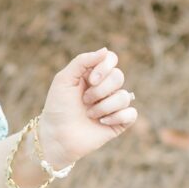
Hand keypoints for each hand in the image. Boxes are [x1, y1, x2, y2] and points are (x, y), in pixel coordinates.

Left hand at [37, 47, 137, 172]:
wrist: (56, 136)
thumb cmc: (57, 107)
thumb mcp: (64, 79)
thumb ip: (82, 61)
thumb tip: (105, 51)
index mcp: (93, 74)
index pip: (111, 59)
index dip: (104, 68)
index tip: (91, 80)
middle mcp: (106, 88)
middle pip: (118, 77)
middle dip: (100, 90)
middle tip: (84, 101)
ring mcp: (114, 105)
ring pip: (124, 96)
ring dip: (104, 106)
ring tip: (89, 114)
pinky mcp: (119, 122)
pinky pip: (131, 113)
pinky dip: (117, 117)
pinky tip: (102, 122)